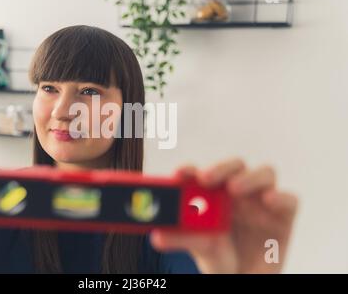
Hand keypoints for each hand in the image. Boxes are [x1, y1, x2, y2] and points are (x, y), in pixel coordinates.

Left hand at [150, 158, 298, 273]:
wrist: (244, 280)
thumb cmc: (221, 258)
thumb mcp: (200, 247)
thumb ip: (180, 239)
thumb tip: (157, 236)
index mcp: (214, 195)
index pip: (203, 174)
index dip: (191, 170)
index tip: (180, 174)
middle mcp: (238, 193)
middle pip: (235, 166)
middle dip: (220, 167)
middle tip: (205, 178)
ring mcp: (261, 202)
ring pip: (265, 173)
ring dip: (249, 177)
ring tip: (234, 189)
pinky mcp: (283, 216)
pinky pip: (290, 199)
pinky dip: (281, 197)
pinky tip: (268, 201)